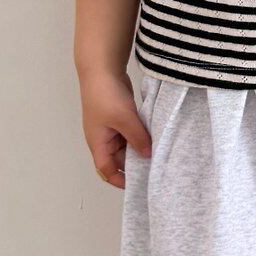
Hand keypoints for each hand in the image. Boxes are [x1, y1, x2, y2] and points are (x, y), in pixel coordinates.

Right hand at [80, 68, 151, 189]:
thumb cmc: (106, 96)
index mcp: (98, 143)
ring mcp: (111, 127)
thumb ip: (137, 139)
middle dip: (134, 164)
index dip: (119, 179)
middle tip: (155, 170)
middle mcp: (103, 138)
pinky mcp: (120, 117)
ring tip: (158, 156)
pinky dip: (140, 136)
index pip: (106, 169)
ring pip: (126, 145)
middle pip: (119, 158)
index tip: (138, 185)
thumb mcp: (124, 119)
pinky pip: (130, 132)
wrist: (102, 69)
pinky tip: (155, 138)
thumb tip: (148, 156)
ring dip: (139, 149)